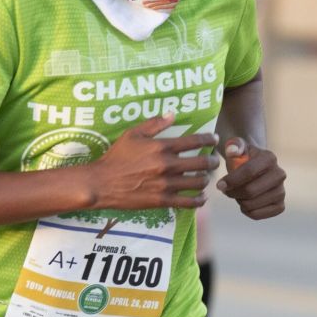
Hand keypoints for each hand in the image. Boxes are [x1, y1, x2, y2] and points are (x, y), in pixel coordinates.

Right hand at [87, 115, 220, 210]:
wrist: (102, 183)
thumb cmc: (116, 157)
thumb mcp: (132, 134)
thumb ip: (154, 124)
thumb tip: (172, 114)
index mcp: (162, 147)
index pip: (194, 141)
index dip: (208, 139)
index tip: (214, 139)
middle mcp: (168, 165)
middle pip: (202, 163)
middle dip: (212, 161)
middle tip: (214, 161)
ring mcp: (167, 185)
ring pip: (198, 182)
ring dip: (206, 179)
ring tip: (205, 177)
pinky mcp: (163, 201)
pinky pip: (188, 202)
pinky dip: (198, 200)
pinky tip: (201, 197)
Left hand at [217, 137, 285, 219]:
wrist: (255, 170)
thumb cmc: (242, 159)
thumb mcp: (237, 148)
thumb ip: (234, 146)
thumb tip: (233, 151)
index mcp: (270, 158)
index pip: (249, 172)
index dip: (231, 180)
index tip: (219, 185)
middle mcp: (280, 174)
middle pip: (250, 191)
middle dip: (233, 193)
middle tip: (227, 190)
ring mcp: (282, 191)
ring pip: (251, 205)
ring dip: (239, 201)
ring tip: (238, 193)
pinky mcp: (280, 206)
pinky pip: (257, 215)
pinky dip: (246, 211)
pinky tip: (245, 202)